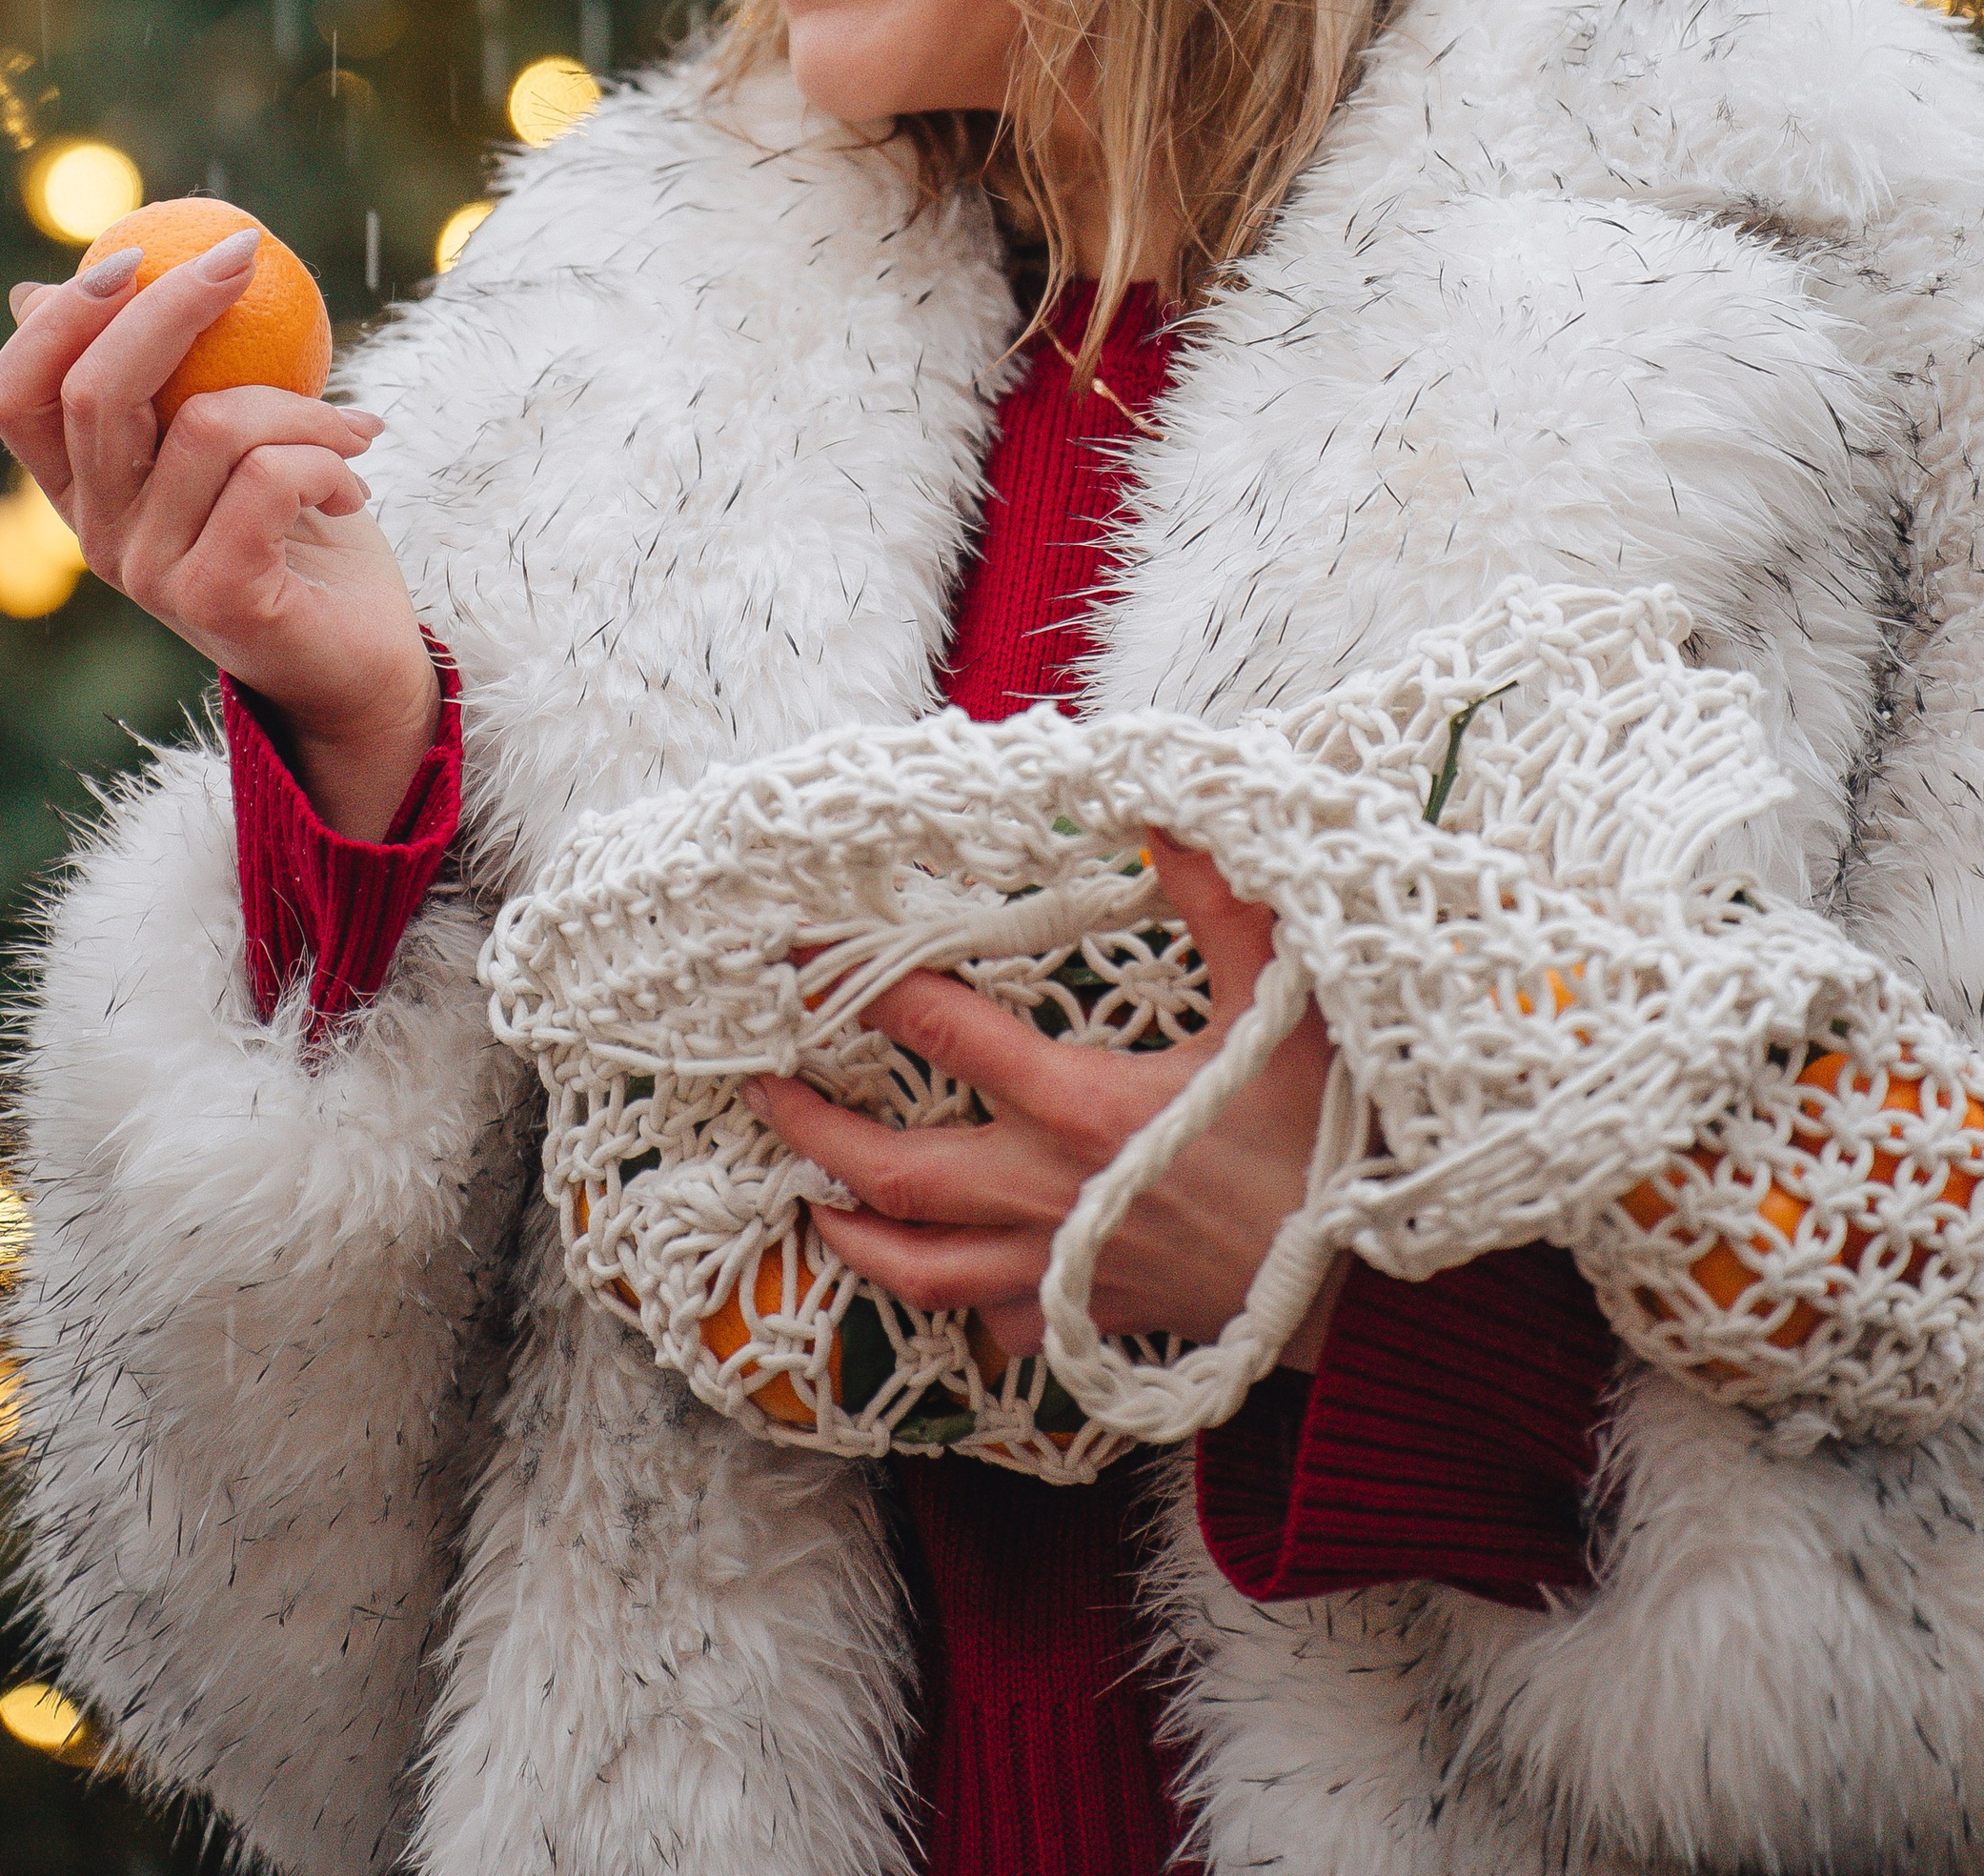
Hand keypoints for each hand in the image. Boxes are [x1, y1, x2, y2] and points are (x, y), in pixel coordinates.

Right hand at [0, 234, 438, 839]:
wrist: (363, 658)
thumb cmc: (296, 530)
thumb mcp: (223, 434)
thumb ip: (159, 374)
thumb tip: (47, 281)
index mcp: (81, 490)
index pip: (14, 397)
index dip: (58, 320)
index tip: (134, 254)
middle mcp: (94, 536)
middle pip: (96, 393)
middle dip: (174, 303)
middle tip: (246, 256)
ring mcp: (149, 574)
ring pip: (210, 426)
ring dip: (302, 405)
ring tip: (352, 430)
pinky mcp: (216, 598)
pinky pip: (269, 479)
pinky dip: (327, 459)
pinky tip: (354, 484)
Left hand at [747, 839, 1339, 1366]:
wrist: (1371, 1295)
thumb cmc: (1326, 1139)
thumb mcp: (1278, 1003)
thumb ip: (1217, 904)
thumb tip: (1162, 810)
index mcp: (1079, 1106)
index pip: (942, 1032)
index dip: (866, 988)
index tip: (804, 958)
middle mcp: (1048, 1194)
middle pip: (894, 1172)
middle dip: (814, 1130)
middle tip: (760, 1088)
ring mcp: (1061, 1267)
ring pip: (922, 1268)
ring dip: (854, 1232)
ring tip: (809, 1198)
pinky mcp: (1090, 1316)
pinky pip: (1001, 1321)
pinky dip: (963, 1305)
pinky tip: (950, 1281)